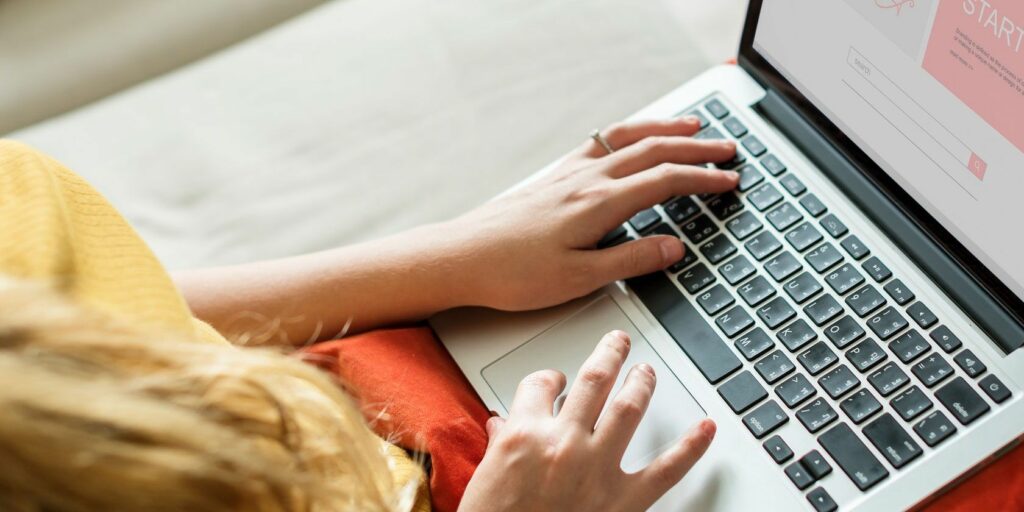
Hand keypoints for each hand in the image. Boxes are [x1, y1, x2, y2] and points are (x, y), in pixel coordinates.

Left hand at [446, 117, 737, 310]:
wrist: (462, 257)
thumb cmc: (513, 273)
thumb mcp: (579, 279)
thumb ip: (631, 261)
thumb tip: (674, 247)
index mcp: (599, 204)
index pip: (665, 182)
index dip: (703, 180)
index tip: (730, 180)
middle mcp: (586, 180)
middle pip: (653, 151)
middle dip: (696, 149)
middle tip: (728, 150)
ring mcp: (568, 174)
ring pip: (626, 139)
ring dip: (663, 130)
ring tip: (691, 128)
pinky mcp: (553, 178)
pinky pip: (600, 143)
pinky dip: (627, 134)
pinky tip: (630, 138)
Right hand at [459, 330, 715, 511]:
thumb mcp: (484, 476)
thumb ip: (500, 444)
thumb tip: (502, 426)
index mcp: (525, 434)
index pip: (541, 384)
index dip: (550, 377)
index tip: (556, 381)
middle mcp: (565, 443)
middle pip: (594, 380)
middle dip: (609, 354)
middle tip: (618, 343)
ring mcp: (598, 468)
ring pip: (628, 408)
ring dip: (642, 383)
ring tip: (647, 371)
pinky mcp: (623, 500)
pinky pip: (665, 469)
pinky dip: (690, 447)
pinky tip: (705, 428)